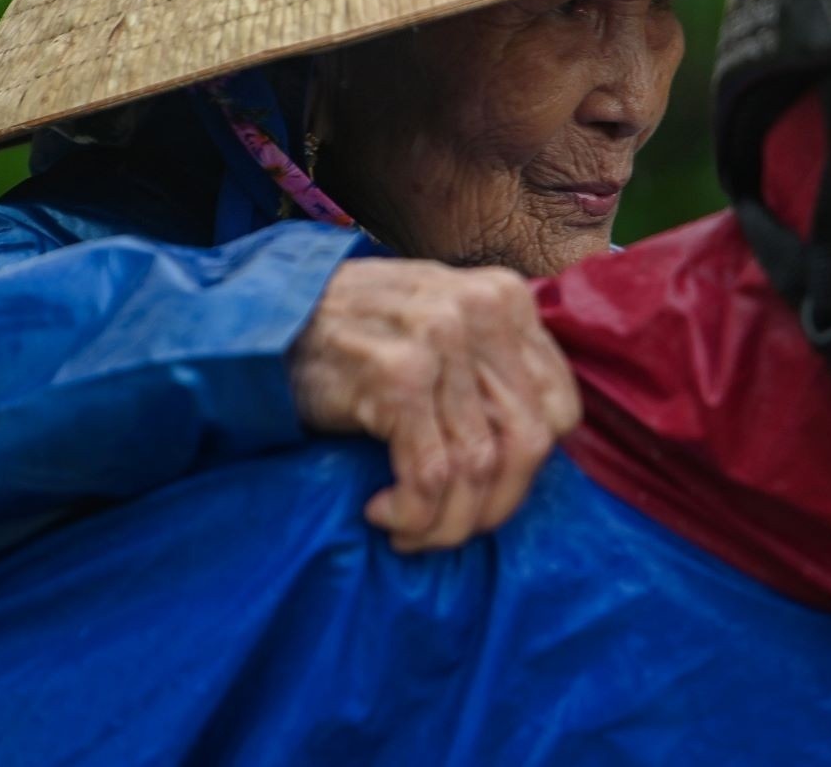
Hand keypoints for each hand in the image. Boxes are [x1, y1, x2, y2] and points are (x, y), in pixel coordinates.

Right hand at [291, 259, 581, 552]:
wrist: (270, 320)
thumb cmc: (359, 331)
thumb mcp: (442, 319)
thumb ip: (494, 361)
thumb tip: (542, 444)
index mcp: (505, 298)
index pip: (560, 409)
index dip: (528, 469)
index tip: (486, 491)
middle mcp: (480, 311)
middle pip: (527, 443)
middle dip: (492, 507)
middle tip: (450, 528)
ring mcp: (439, 340)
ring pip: (478, 468)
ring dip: (447, 523)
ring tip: (412, 531)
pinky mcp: (397, 377)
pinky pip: (430, 476)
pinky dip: (414, 515)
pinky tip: (384, 515)